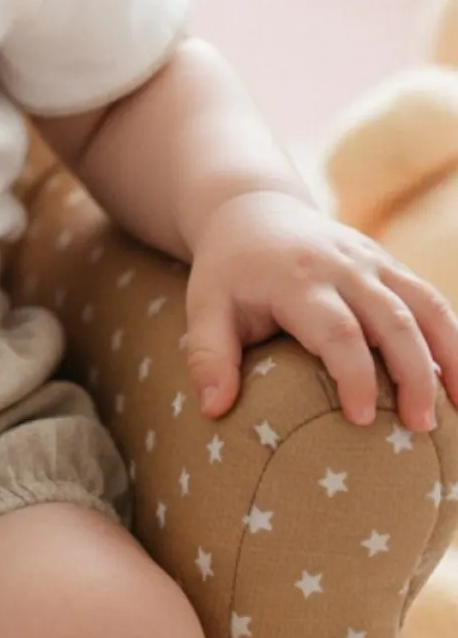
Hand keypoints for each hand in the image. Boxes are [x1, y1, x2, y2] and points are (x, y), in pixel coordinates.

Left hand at [183, 187, 457, 430]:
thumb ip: (207, 356)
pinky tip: (457, 379)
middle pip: (392, 320)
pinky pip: (430, 298)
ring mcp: (373, 261)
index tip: (363, 420)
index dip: (355, 374)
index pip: (337, 329)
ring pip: (426, 305)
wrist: (254, 210)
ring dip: (451, 355)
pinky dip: (452, 337)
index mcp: (297, 278)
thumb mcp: (204, 306)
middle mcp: (343, 265)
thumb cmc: (228, 271)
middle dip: (413, 374)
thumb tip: (212, 411)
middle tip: (420, 427)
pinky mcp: (390, 264)